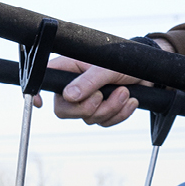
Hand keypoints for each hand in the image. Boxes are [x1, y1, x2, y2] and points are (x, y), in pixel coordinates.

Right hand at [37, 42, 170, 125]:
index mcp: (69, 69)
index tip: (38, 104)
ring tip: (125, 92)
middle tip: (102, 95)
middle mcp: (74, 86)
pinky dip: (119, 114)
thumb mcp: (107, 68)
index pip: (44, 79)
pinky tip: (130, 101)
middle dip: (87, 108)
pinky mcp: (103, 110)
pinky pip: (104, 123)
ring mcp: (88, 100)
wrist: (149, 72)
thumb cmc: (126, 62)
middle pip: (64, 110)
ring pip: (88, 118)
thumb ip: (89, 81)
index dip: (35, 92)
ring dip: (110, 108)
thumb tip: (69, 96)